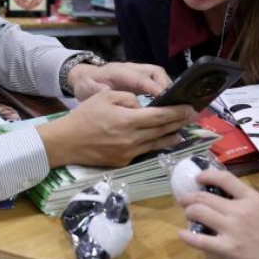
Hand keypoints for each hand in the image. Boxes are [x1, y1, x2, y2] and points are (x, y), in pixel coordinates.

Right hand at [38, 89, 192, 168]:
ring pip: (157, 143)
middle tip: (192, 116)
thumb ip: (128, 98)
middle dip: (179, 122)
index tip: (189, 108)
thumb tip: (143, 107)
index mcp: (127, 120)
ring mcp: (128, 152)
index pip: (160, 116)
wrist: (66, 142)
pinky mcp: (124, 161)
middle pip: (162, 130)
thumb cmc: (84, 116)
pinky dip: (157, 144)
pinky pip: (145, 151)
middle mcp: (132, 139)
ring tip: (182, 129)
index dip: (177, 112)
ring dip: (172, 135)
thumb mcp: (104, 97)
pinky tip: (164, 140)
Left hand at [68, 61, 170, 100]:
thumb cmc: (87, 83)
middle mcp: (131, 69)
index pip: (140, 77)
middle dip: (166, 86)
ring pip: (159, 76)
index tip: (164, 100)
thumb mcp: (87, 87)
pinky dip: (164, 91)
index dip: (153, 88)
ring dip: (168, 88)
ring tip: (174, 105)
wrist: (84, 77)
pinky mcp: (140, 79)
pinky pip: (157, 82)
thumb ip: (95, 90)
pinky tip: (168, 105)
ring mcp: (137, 73)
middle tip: (174, 103)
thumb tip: (106, 92)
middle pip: (155, 72)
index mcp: (118, 71)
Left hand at [176, 168, 258, 258]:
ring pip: (198, 212)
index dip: (207, 175)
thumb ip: (251, 204)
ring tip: (187, 215)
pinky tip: (182, 234)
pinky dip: (187, 236)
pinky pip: (199, 239)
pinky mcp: (227, 248)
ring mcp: (232, 229)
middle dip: (189, 197)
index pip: (224, 179)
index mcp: (252, 199)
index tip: (198, 178)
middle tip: (183, 200)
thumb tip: (234, 199)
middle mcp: (239, 210)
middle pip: (204, 197)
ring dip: (188, 212)